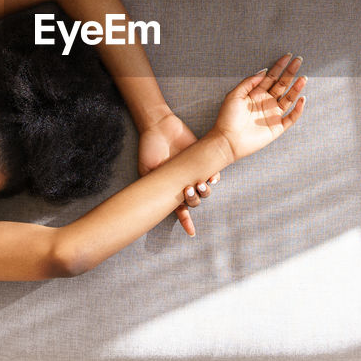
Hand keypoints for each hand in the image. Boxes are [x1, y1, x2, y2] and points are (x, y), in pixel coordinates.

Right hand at [138, 110, 214, 236]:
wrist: (159, 127)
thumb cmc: (150, 149)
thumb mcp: (146, 171)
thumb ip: (153, 188)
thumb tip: (161, 204)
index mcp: (171, 190)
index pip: (180, 210)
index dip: (186, 222)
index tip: (191, 232)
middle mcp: (184, 183)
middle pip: (195, 201)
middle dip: (194, 200)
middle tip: (189, 191)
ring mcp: (194, 172)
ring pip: (205, 190)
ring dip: (205, 192)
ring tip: (200, 184)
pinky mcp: (203, 159)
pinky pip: (213, 172)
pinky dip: (214, 177)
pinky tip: (213, 178)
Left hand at [212, 53, 306, 161]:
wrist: (227, 140)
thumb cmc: (227, 118)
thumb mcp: (235, 94)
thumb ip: (249, 82)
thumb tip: (264, 71)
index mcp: (256, 93)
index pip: (271, 77)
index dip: (279, 66)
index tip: (288, 56)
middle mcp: (266, 102)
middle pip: (282, 85)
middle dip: (291, 73)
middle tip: (299, 60)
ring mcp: (273, 114)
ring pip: (289, 99)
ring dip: (296, 88)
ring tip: (303, 78)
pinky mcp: (277, 127)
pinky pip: (291, 117)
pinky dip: (298, 109)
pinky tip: (302, 99)